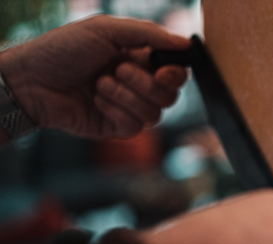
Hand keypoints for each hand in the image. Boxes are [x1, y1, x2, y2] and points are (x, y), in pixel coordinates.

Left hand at [0, 15, 189, 139]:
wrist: (32, 79)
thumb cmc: (64, 49)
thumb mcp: (106, 29)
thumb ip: (149, 34)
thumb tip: (185, 43)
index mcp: (139, 59)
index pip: (176, 72)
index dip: (175, 74)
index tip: (162, 71)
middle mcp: (138, 85)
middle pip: (170, 95)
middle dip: (145, 83)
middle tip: (117, 70)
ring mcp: (128, 108)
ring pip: (155, 114)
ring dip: (126, 96)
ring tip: (100, 84)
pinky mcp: (116, 128)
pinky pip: (136, 127)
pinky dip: (117, 112)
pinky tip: (97, 101)